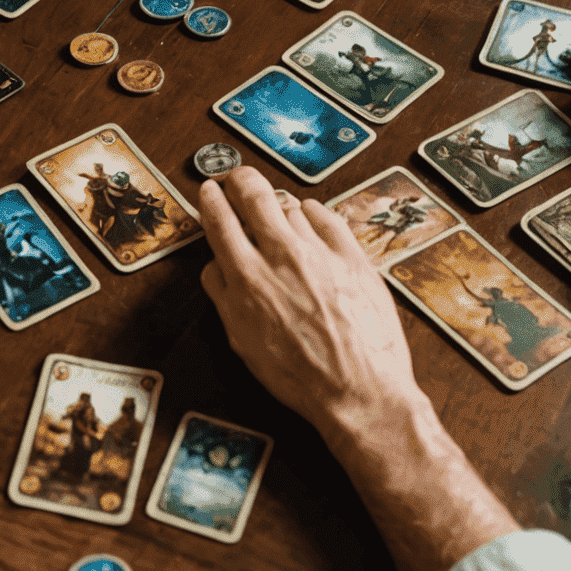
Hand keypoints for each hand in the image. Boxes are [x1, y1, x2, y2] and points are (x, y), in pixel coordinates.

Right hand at [199, 166, 421, 442]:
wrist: (360, 392)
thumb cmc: (301, 376)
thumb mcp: (242, 342)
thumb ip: (223, 296)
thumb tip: (215, 266)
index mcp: (247, 278)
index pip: (219, 219)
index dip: (211, 198)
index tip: (210, 189)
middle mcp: (281, 255)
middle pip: (252, 191)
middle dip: (239, 178)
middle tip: (237, 179)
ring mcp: (319, 251)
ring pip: (290, 203)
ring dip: (279, 205)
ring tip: (278, 215)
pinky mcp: (352, 255)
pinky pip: (327, 216)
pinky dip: (314, 214)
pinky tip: (310, 221)